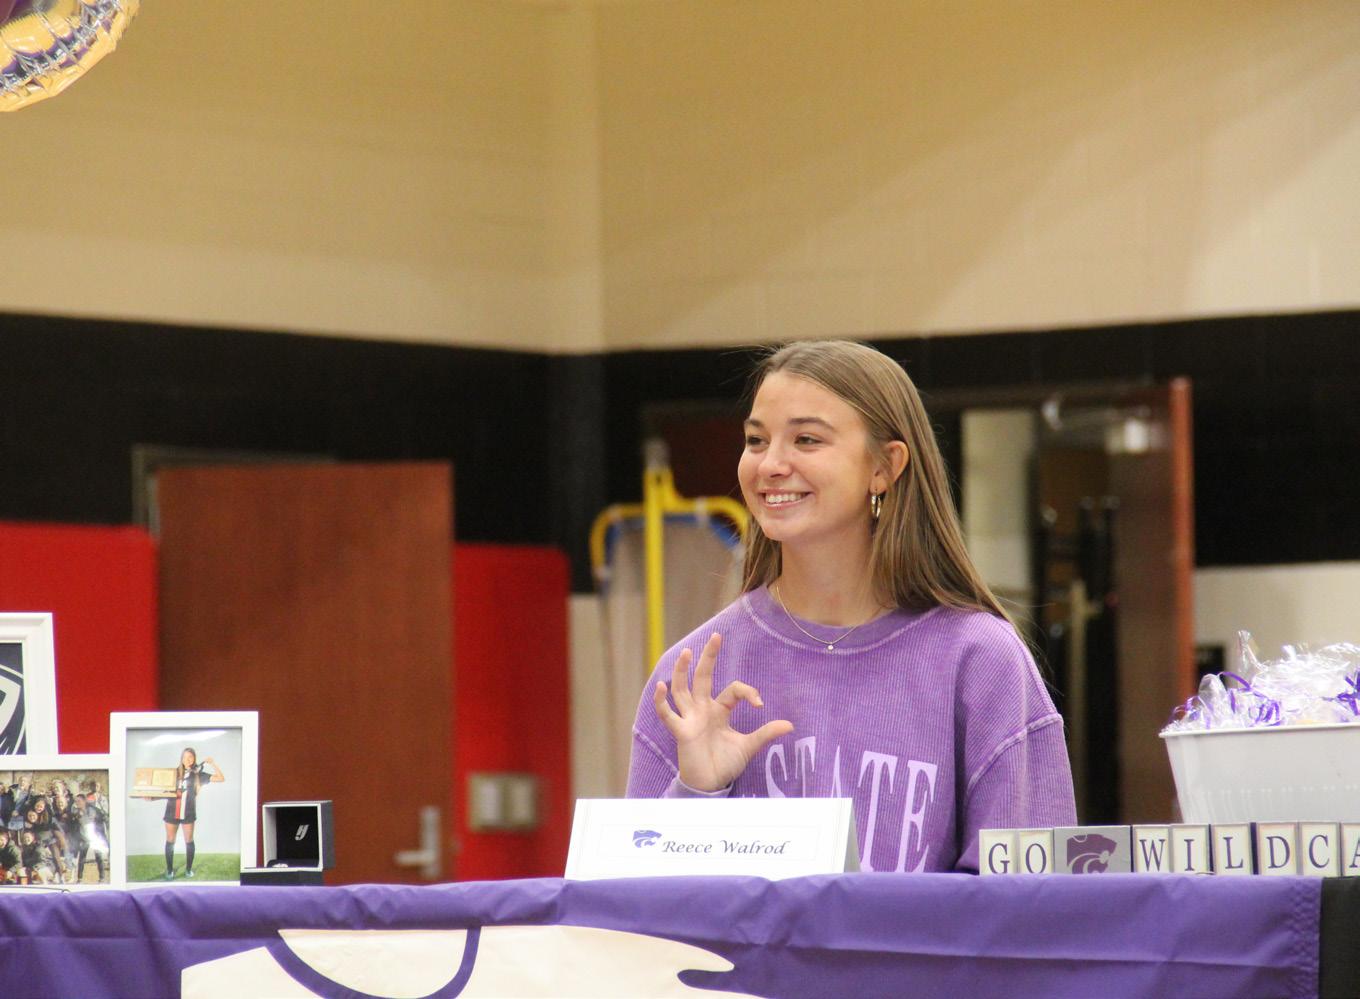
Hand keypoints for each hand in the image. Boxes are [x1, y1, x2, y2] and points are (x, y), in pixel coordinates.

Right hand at [652, 632, 792, 791]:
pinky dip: (662, 702)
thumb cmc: (726, 763)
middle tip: (716, 636)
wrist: (712, 785)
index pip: (733, 690)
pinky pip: (668, 715)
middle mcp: (703, 710)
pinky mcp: (682, 732)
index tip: (759, 703)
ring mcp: (690, 719)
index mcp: (719, 711)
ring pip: (682, 690)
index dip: (747, 691)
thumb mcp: (749, 746)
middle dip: (708, 657)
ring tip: (687, 652)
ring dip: (682, 671)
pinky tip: (661, 687)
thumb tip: (790, 725)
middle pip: (703, 678)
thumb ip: (766, 733)